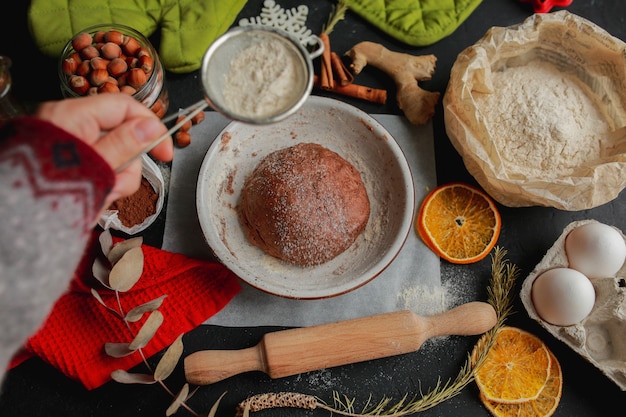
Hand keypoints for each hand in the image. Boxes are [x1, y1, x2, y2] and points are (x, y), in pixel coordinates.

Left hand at [35, 94, 173, 207]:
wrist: (16, 219)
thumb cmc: (47, 191)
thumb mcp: (96, 165)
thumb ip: (125, 144)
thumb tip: (151, 126)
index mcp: (73, 115)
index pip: (124, 106)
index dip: (150, 126)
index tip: (164, 151)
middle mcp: (71, 125)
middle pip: (122, 133)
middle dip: (128, 162)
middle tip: (118, 183)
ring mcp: (71, 145)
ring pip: (114, 154)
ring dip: (117, 178)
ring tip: (101, 194)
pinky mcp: (71, 163)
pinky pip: (100, 167)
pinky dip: (104, 183)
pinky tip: (94, 195)